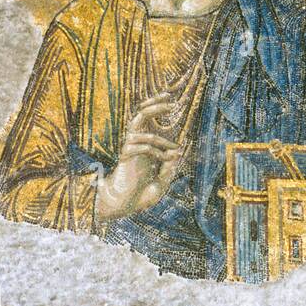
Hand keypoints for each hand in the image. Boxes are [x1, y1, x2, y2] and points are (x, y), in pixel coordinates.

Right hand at [95, 91, 183, 221]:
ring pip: (144, 132)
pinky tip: (166, 159)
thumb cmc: (143, 194)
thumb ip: (171, 165)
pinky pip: (142, 146)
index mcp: (145, 143)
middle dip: (155, 106)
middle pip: (141, 114)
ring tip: (175, 151)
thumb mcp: (163, 178)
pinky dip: (158, 151)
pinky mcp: (125, 156)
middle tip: (170, 103)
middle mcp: (136, 142)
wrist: (126, 206)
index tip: (171, 99)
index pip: (147, 118)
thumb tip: (179, 151)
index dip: (156, 106)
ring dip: (163, 140)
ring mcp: (129, 148)